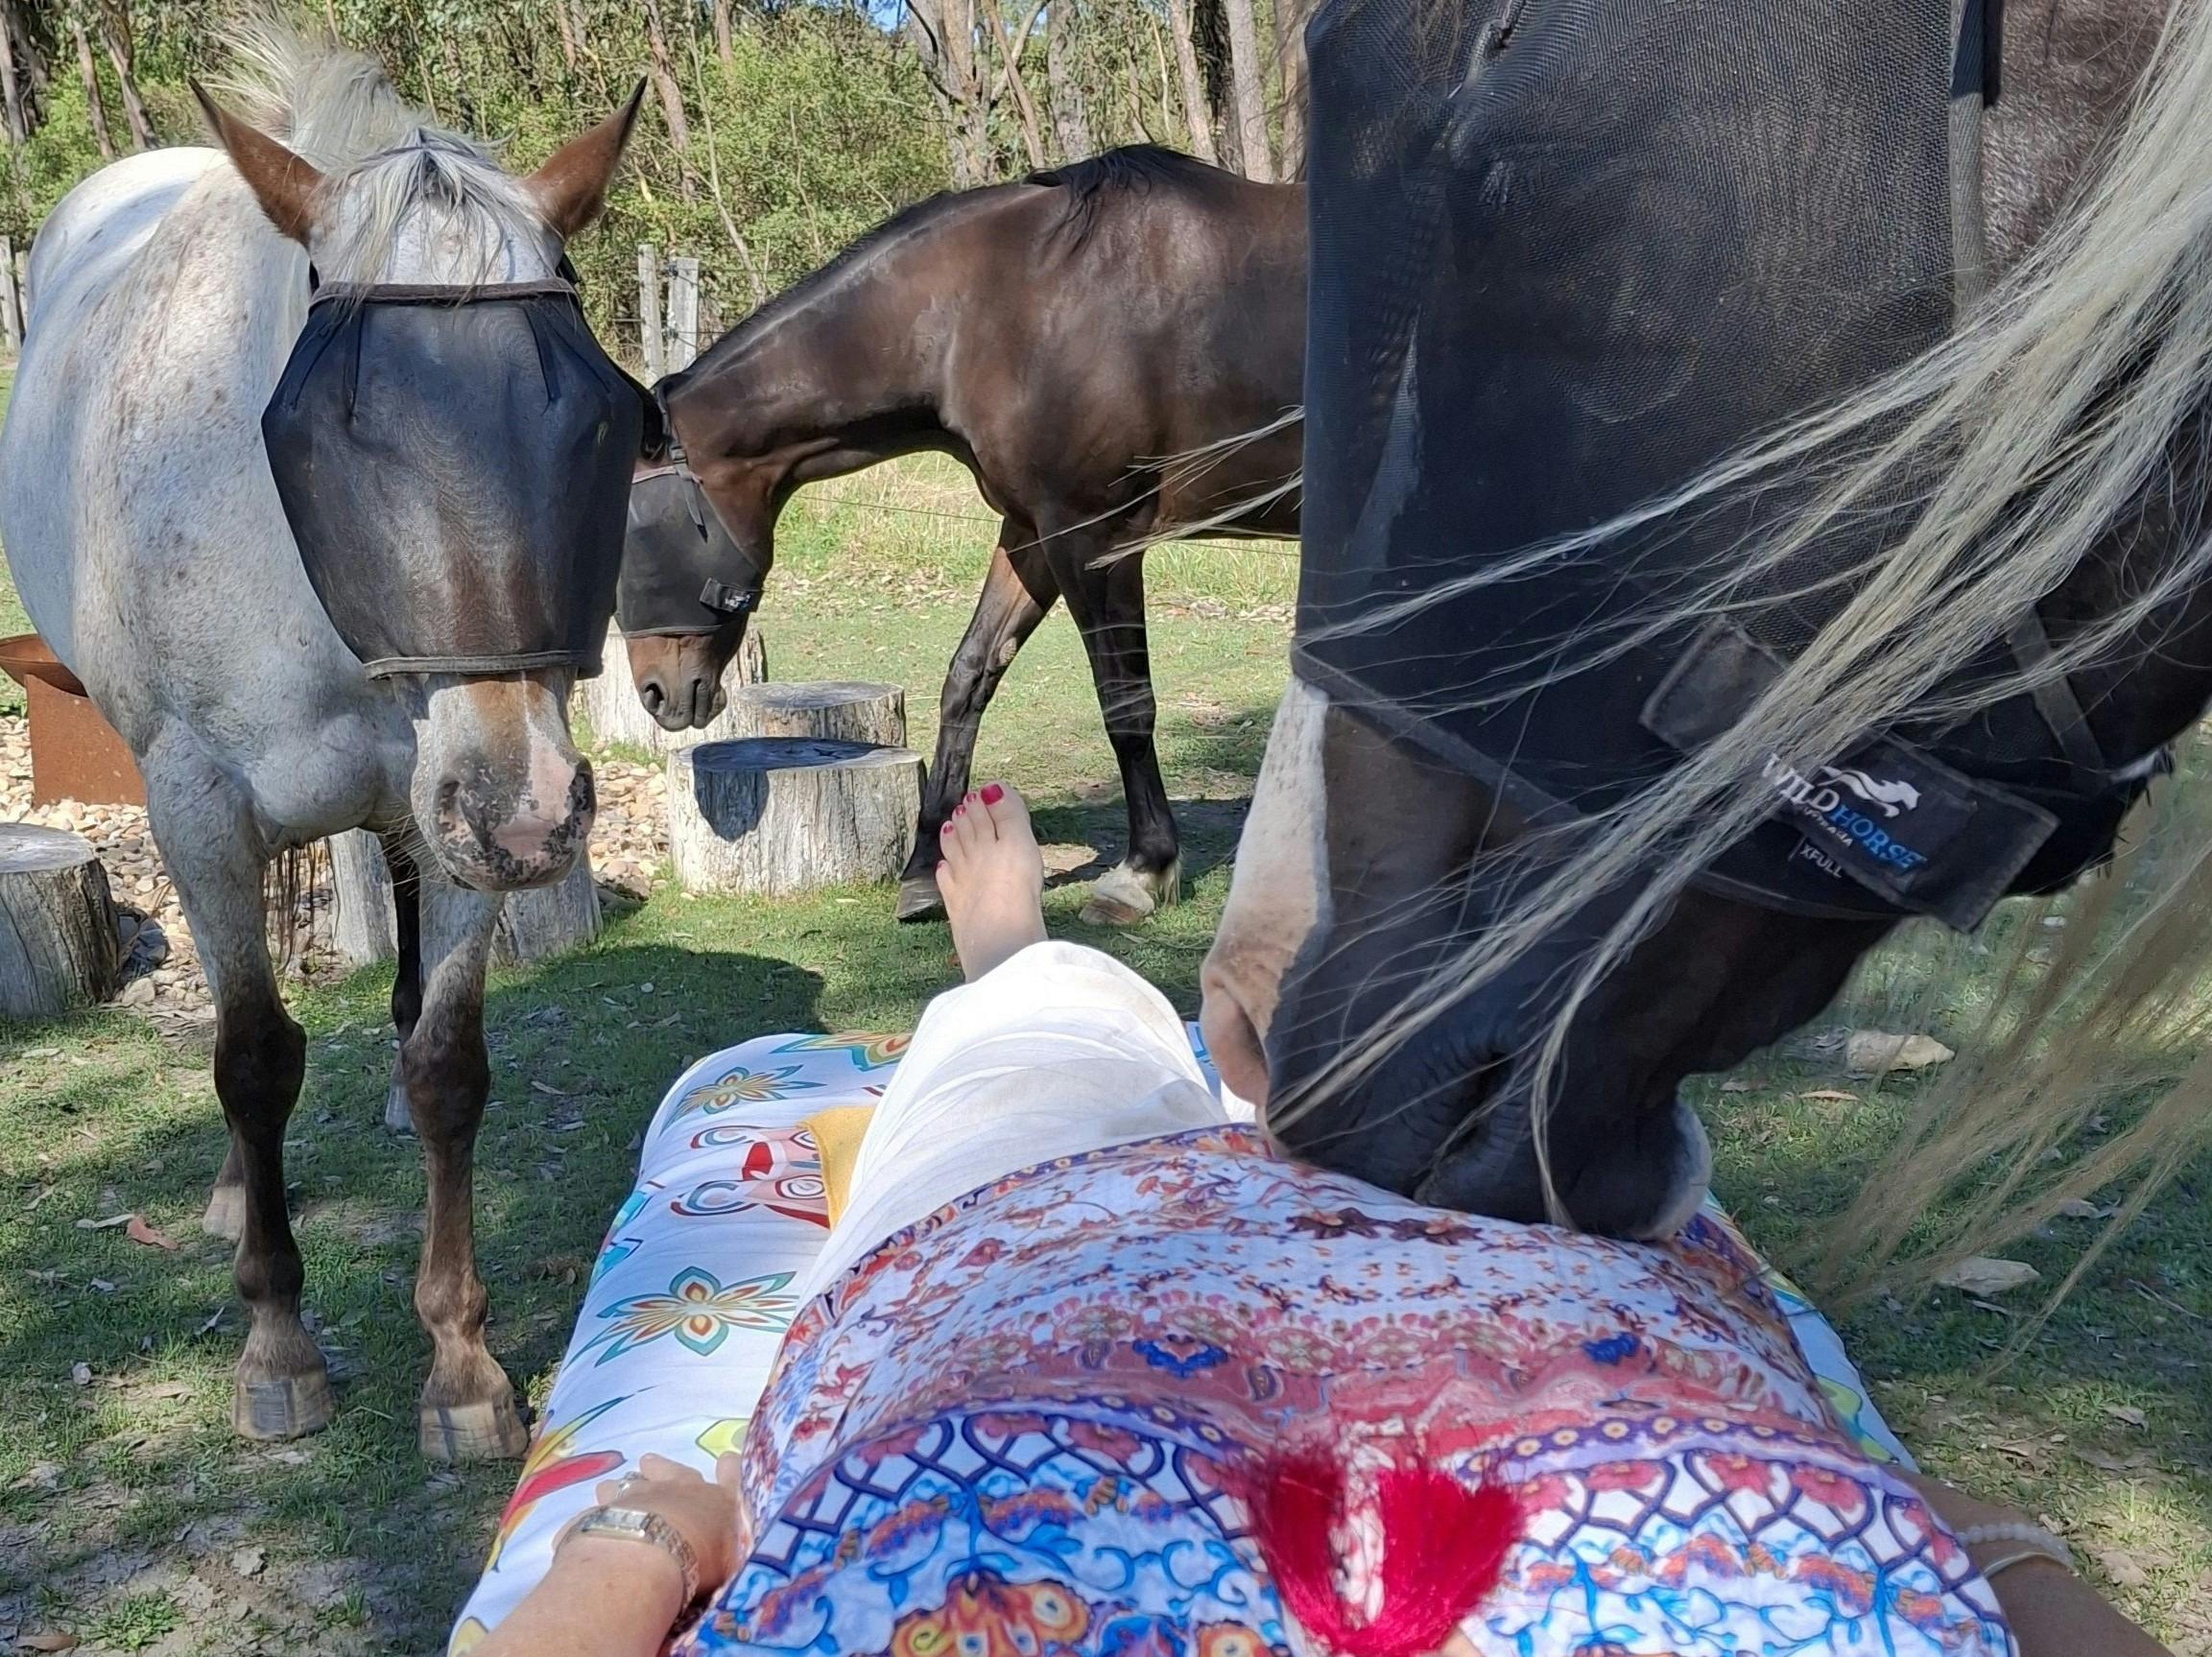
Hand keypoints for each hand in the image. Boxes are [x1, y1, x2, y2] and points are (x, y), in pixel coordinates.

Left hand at [570, 1451, 749, 1596]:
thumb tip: (725, 1557)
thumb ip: (726, 1555)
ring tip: (609, 1488)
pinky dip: (590, 1518)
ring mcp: (635, 1497)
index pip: (731, 1477)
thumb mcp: (728, 1563)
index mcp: (714, 1500)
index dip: (730, 1469)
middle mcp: (676, 1490)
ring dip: (620, 1487)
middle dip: (661, 1467)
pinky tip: (582, 1525)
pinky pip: (592, 1513)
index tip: (727, 1459)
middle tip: (649, 1461)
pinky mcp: (600, 1514)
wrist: (648, 1557)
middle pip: (670, 1470)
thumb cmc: (699, 1560)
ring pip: (625, 1483)